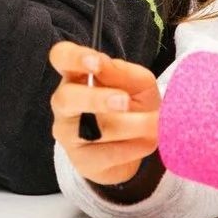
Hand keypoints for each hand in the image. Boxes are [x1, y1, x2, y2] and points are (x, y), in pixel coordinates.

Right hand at [47, 39, 162, 187]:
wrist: (134, 147)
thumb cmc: (132, 105)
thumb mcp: (137, 83)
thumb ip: (122, 72)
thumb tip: (104, 66)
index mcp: (76, 76)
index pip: (61, 57)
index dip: (74, 58)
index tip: (96, 62)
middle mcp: (65, 103)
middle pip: (67, 98)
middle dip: (96, 99)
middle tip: (124, 101)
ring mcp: (69, 133)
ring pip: (94, 130)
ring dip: (131, 126)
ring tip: (156, 123)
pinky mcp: (82, 160)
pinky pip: (109, 154)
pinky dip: (135, 147)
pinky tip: (149, 141)